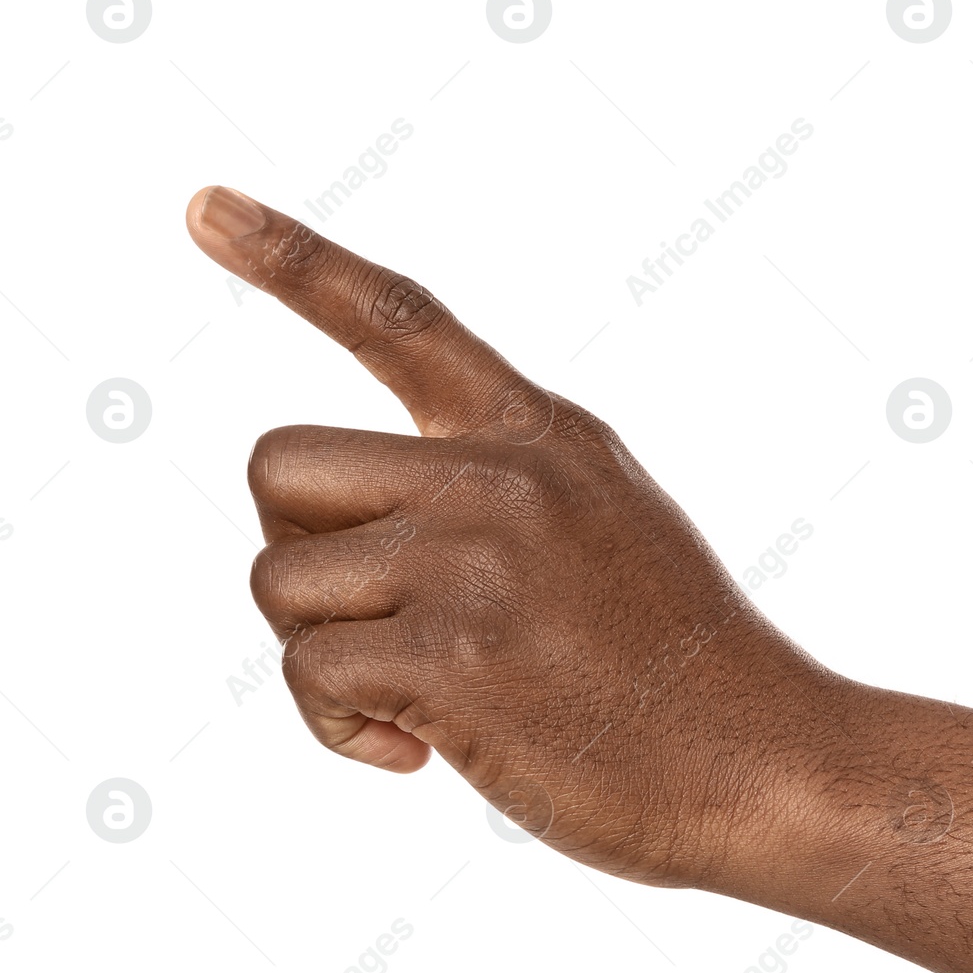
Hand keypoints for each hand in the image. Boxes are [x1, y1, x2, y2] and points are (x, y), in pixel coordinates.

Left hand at [186, 186, 845, 885]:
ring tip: (408, 701)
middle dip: (296, 550)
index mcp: (547, 438)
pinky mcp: (454, 656)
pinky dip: (336, 727)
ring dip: (317, 655)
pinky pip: (309, 673)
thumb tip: (363, 532)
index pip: (402, 319)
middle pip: (279, 462)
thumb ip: (504, 498)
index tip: (203, 208)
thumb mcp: (615, 529)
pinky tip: (416, 752)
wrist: (769, 764)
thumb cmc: (689, 675)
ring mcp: (476, 560)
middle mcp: (502, 478)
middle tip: (368, 619)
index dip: (293, 259)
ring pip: (276, 579)